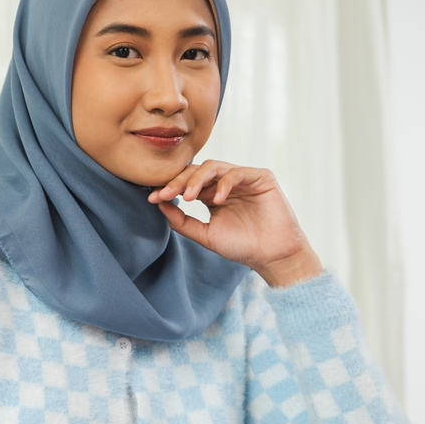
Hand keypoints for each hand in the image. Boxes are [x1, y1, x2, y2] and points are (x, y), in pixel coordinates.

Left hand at [148, 161, 320, 286]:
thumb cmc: (242, 246)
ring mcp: (242, 178)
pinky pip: (236, 173)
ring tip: (188, 197)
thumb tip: (159, 204)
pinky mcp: (260, 177)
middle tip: (165, 194)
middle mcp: (225, 183)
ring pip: (213, 167)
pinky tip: (217, 200)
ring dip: (197, 180)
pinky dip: (224, 184)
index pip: (186, 183)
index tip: (153, 199)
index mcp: (211, 195)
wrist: (272, 256)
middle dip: (178, 181)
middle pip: (196, 171)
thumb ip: (182, 221)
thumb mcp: (205, 235)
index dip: (169, 188)